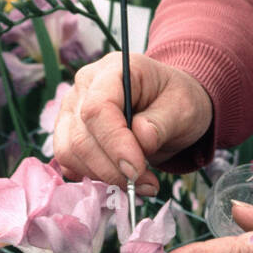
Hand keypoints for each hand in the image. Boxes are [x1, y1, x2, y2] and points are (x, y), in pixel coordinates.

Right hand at [51, 52, 212, 194]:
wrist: (170, 103)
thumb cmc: (177, 99)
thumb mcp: (183, 107)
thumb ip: (161, 123)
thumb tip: (140, 140)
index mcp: (114, 69)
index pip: (98, 108)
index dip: (114, 143)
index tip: (137, 169)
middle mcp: (85, 86)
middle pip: (80, 135)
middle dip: (112, 167)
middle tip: (145, 183)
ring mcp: (72, 108)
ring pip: (69, 151)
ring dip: (103, 175)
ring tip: (138, 183)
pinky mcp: (68, 131)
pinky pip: (68, 160)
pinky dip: (92, 176)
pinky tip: (119, 179)